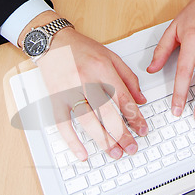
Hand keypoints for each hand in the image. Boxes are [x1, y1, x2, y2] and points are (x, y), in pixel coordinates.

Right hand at [23, 12, 147, 161]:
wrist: (52, 42)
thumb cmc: (81, 49)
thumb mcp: (111, 57)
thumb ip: (128, 78)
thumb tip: (141, 99)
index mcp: (102, 69)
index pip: (123, 98)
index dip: (135, 117)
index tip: (142, 130)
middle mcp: (86, 80)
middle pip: (107, 112)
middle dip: (121, 134)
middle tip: (131, 147)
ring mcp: (69, 91)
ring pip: (87, 120)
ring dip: (102, 140)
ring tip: (114, 152)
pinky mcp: (55, 99)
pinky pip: (63, 123)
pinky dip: (72, 141)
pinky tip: (82, 153)